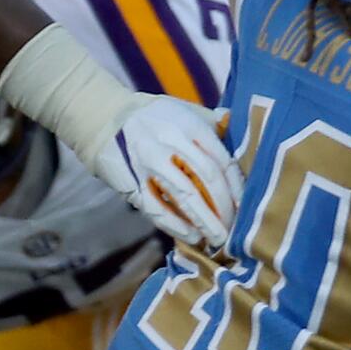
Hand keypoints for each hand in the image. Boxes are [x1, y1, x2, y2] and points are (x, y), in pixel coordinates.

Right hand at [89, 96, 241, 250]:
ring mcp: (149, 162)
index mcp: (189, 125)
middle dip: (223, 207)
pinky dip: (174, 225)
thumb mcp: (187, 111)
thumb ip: (215, 124)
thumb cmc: (157, 118)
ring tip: (218, 239)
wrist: (105, 117)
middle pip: (206, 178)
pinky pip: (156, 208)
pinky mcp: (131, 180)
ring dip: (203, 221)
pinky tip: (191, 237)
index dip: (236, 187)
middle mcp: (170, 141)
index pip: (221, 160)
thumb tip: (244, 135)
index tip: (245, 207)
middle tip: (235, 229)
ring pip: (183, 195)